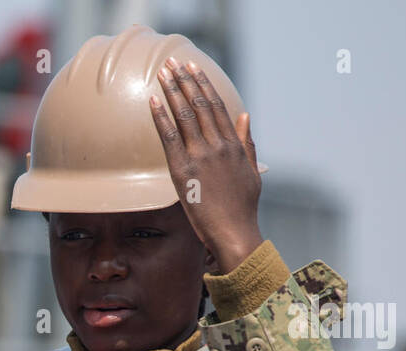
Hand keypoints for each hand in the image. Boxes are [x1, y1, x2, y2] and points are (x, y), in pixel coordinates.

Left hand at [149, 57, 261, 273]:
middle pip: (200, 104)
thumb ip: (247, 142)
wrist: (235, 233)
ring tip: (162, 73)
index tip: (195, 69)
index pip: (218, 106)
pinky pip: (169, 137)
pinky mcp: (184, 170)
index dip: (204, 85)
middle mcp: (218, 145)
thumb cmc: (242, 208)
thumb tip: (245, 116)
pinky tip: (153, 100)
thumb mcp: (251, 171)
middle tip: (173, 62)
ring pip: (185, 115)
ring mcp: (201, 156)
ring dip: (172, 91)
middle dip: (186, 81)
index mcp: (234, 145)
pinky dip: (161, 117)